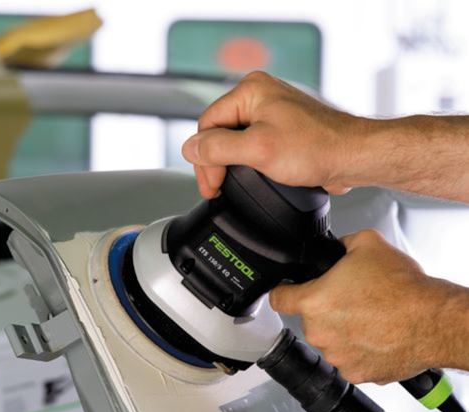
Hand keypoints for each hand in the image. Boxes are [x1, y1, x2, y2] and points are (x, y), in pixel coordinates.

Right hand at [182, 71, 367, 198]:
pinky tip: (249, 177)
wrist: (352, 157)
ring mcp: (271, 113)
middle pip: (219, 132)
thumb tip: (190, 149)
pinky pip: (252, 145)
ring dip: (230, 165)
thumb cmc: (317, 147)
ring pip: (235, 141)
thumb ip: (219, 148)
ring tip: (230, 185)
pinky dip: (246, 163)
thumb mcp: (259, 149)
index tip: (211, 185)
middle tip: (217, 189)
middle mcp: (260, 97)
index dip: (204, 157)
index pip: (208, 123)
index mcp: (251, 91)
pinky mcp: (281, 130)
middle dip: (216, 163)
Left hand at [269, 229, 468, 384]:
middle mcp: (320, 332)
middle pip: (310, 318)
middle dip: (326, 309)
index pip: (278, 298)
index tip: (286, 292)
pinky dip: (359, 350)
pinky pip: (349, 359)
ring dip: (343, 330)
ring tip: (369, 317)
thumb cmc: (402, 289)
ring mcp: (337, 356)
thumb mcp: (367, 244)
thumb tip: (338, 248)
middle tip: (351, 300)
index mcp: (314, 301)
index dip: (282, 291)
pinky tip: (377, 335)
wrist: (433, 321)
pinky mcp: (357, 373)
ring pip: (330, 340)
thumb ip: (342, 244)